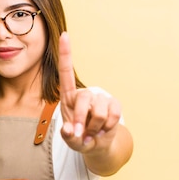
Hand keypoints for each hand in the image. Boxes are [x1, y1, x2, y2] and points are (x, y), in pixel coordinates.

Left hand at [58, 32, 122, 152]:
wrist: (97, 144)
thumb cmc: (79, 138)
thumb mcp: (71, 140)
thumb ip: (68, 137)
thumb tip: (69, 130)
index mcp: (69, 97)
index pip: (66, 72)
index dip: (66, 54)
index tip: (64, 35)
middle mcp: (84, 94)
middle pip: (84, 99)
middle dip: (82, 120)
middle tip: (82, 135)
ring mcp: (100, 98)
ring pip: (99, 111)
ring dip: (95, 127)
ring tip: (93, 131)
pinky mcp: (114, 104)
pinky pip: (113, 115)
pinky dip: (107, 127)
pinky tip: (104, 129)